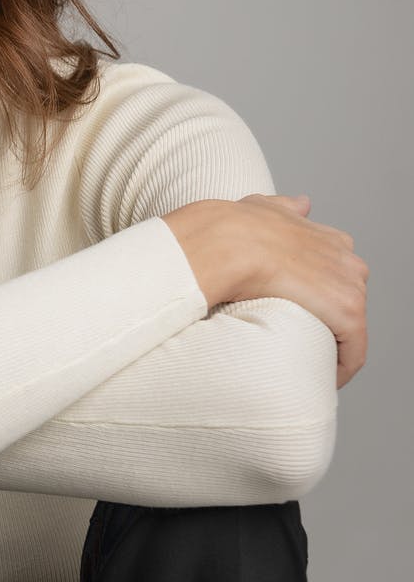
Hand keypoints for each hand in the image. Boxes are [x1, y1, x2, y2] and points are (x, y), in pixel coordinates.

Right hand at [231, 193, 368, 389]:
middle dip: (326, 320)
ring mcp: (351, 286)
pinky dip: (340, 369)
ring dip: (332, 345)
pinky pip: (354, 353)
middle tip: (296, 338)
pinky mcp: (349, 314)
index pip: (338, 274)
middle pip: (347, 301)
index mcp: (330, 239)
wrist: (227, 242)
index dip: (319, 295)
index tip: (298, 311)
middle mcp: (348, 260)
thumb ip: (287, 207)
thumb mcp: (265, 206)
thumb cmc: (235, 227)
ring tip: (304, 360)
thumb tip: (303, 204)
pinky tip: (320, 378)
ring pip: (351, 328)